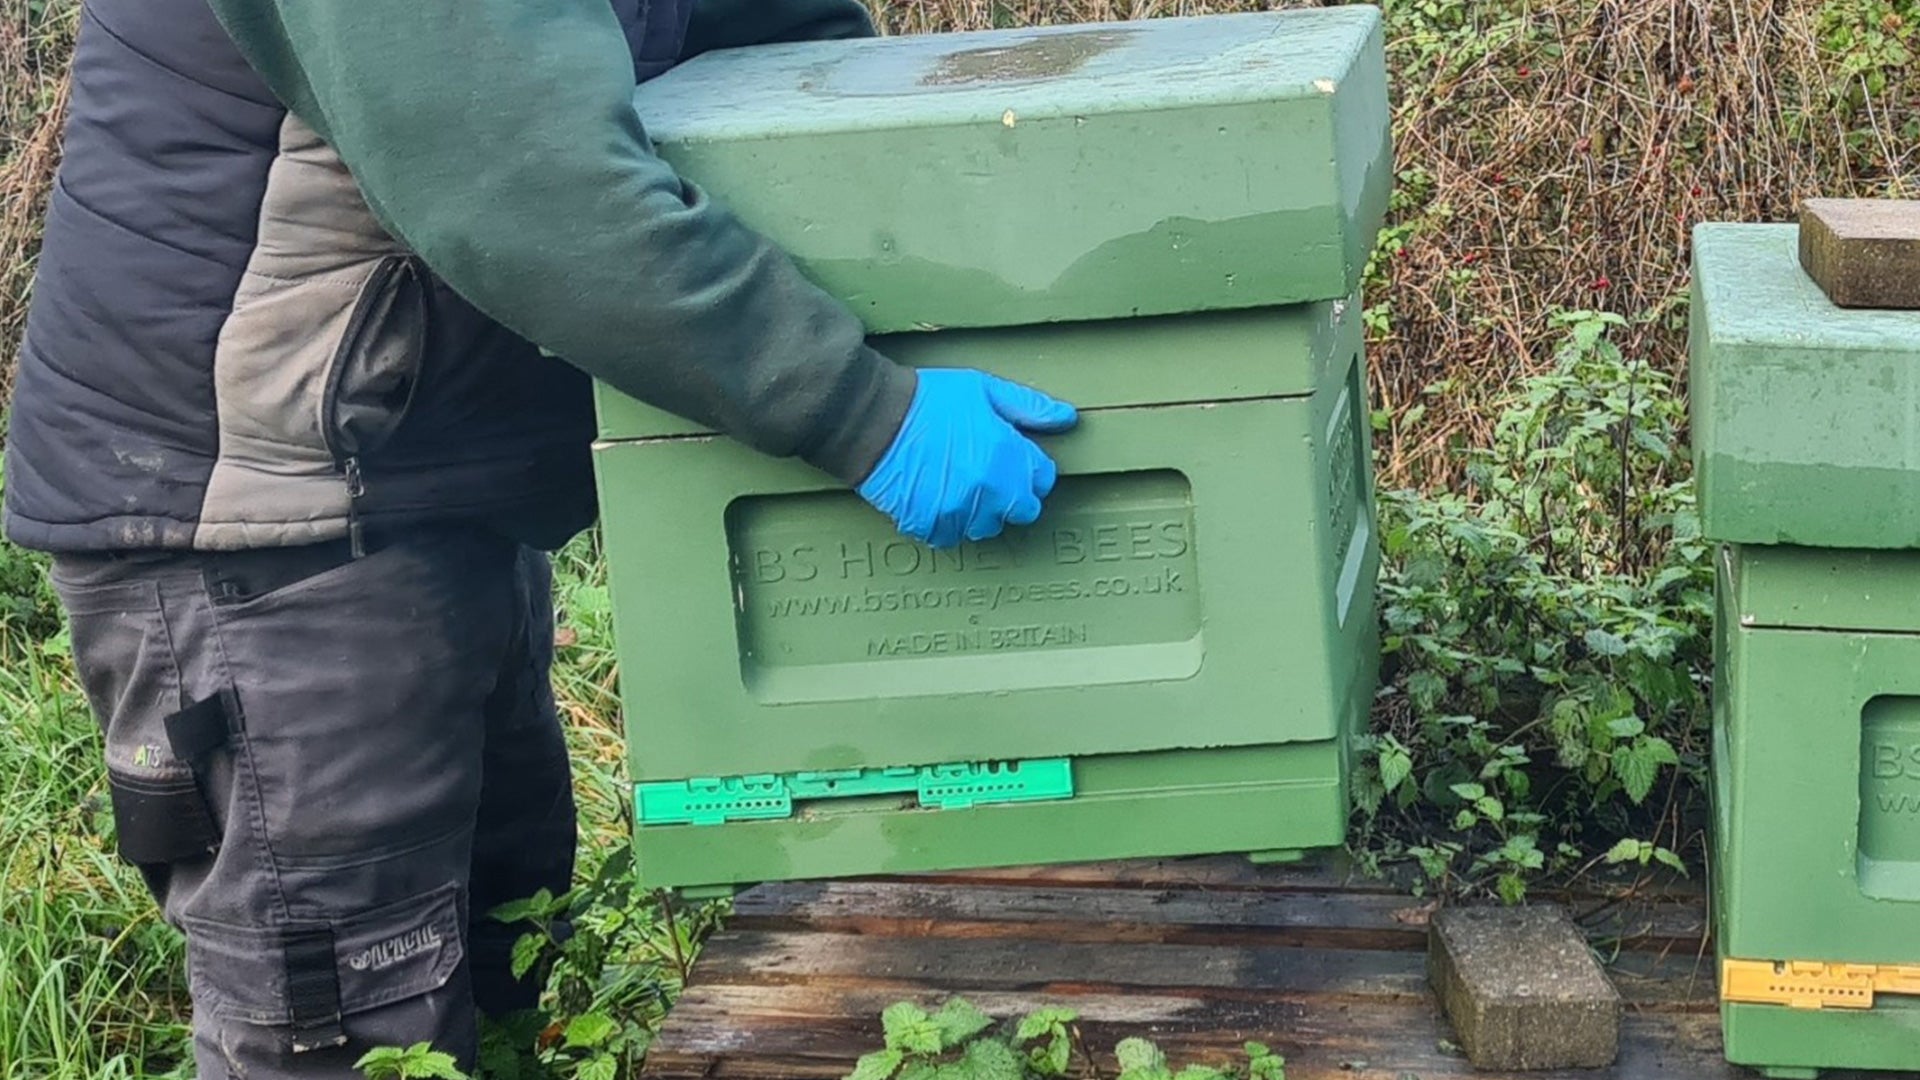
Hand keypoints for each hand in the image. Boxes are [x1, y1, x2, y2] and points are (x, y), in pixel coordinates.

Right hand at [857, 369, 1077, 548]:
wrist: (874, 419)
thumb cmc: (928, 400)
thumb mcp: (985, 389)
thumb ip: (1029, 407)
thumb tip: (1066, 418)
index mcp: (1007, 455)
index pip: (1043, 481)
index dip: (1029, 470)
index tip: (1012, 461)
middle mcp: (989, 489)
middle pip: (1021, 511)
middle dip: (1010, 496)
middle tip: (986, 476)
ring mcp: (959, 510)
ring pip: (987, 527)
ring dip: (979, 512)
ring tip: (957, 484)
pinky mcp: (930, 525)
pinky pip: (950, 537)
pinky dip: (945, 523)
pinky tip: (935, 498)